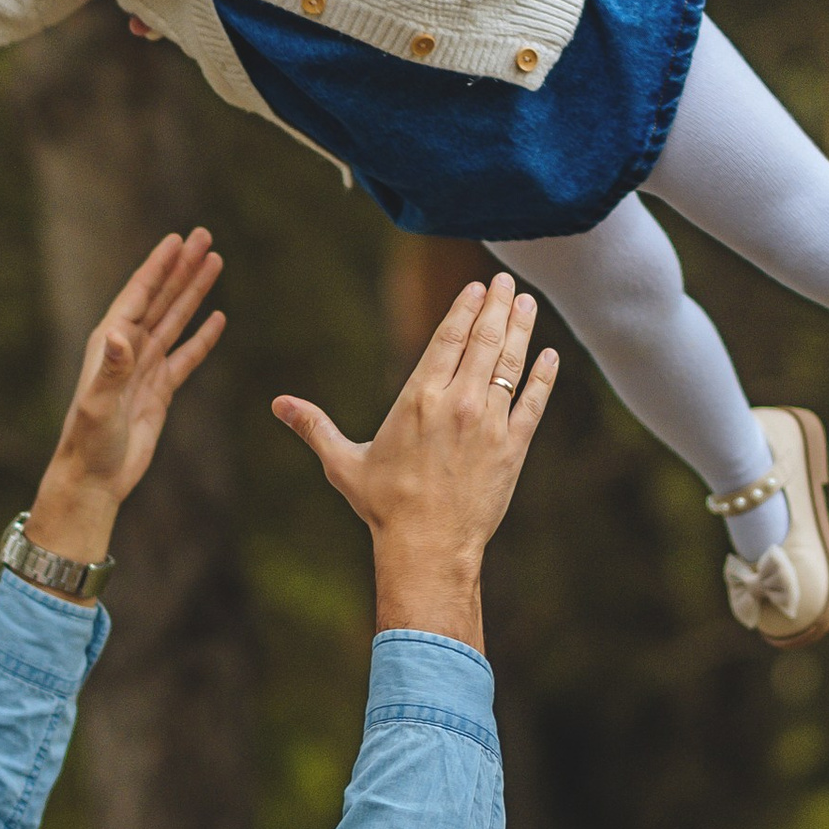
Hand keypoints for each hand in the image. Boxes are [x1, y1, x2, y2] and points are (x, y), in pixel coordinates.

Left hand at [26, 228, 226, 567]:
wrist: (95, 478)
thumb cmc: (89, 441)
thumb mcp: (99, 403)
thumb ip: (112, 368)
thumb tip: (120, 335)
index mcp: (111, 342)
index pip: (140, 293)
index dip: (159, 265)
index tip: (179, 238)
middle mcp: (128, 349)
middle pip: (161, 297)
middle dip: (182, 267)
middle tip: (206, 236)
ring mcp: (145, 368)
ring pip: (175, 320)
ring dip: (194, 292)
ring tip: (215, 263)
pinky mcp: (160, 390)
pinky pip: (186, 356)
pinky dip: (202, 337)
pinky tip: (217, 317)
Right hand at [272, 273, 557, 649]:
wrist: (428, 546)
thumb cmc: (384, 506)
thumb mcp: (343, 463)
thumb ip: (315, 427)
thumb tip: (278, 404)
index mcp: (418, 397)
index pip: (448, 337)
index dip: (465, 307)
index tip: (478, 288)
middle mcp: (457, 401)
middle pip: (484, 339)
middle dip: (498, 306)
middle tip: (507, 283)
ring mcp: (490, 422)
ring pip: (511, 362)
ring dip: (521, 328)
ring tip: (527, 303)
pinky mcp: (514, 446)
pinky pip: (534, 401)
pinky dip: (544, 376)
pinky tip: (550, 356)